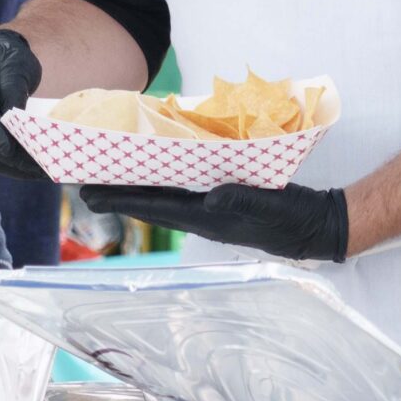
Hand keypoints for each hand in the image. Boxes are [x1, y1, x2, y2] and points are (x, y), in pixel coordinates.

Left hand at [79, 183, 348, 263]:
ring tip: (109, 181)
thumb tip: (210, 197)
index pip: (157, 208)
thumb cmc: (292, 218)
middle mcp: (203, 217)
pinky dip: (162, 183)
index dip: (122, 200)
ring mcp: (211, 212)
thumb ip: (241, 201)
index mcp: (209, 219)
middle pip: (151, 205)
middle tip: (84, 188)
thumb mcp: (270, 206)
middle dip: (118, 196)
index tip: (91, 194)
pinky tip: (156, 174)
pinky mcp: (222, 202)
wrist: (315, 226)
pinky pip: (182, 192)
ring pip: (163, 199)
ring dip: (136, 191)